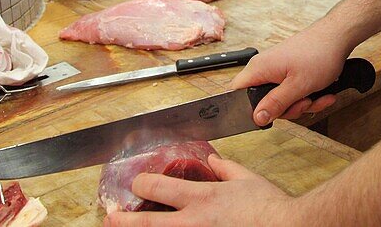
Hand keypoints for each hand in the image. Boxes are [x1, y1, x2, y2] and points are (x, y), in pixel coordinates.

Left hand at [103, 155, 296, 226]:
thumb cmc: (270, 208)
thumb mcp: (247, 180)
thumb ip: (226, 168)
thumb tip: (212, 160)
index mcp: (203, 198)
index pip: (158, 188)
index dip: (141, 184)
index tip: (136, 184)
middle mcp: (194, 223)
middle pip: (147, 224)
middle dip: (123, 221)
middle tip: (110, 217)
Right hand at [228, 25, 351, 124]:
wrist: (338, 36)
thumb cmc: (319, 53)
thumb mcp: (297, 86)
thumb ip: (275, 104)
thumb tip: (257, 118)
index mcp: (259, 69)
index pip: (236, 93)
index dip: (246, 110)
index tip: (268, 116)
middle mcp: (265, 68)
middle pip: (263, 102)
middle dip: (287, 108)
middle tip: (303, 103)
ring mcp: (277, 69)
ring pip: (281, 99)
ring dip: (301, 103)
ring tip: (316, 96)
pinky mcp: (289, 71)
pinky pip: (292, 92)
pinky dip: (307, 96)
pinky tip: (322, 94)